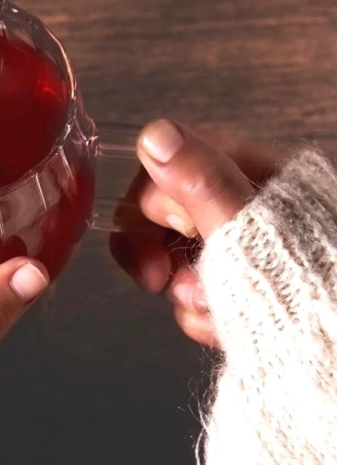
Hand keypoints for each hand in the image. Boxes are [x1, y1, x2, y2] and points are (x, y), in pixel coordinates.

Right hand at [110, 120, 287, 345]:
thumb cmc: (312, 288)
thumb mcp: (251, 231)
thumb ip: (201, 182)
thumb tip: (155, 136)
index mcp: (257, 169)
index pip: (173, 158)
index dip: (152, 200)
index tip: (161, 234)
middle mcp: (246, 202)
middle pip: (164, 208)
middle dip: (159, 251)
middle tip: (158, 280)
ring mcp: (240, 245)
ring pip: (175, 255)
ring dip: (183, 291)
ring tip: (211, 312)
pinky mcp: (239, 284)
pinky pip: (195, 291)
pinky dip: (202, 315)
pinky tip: (223, 328)